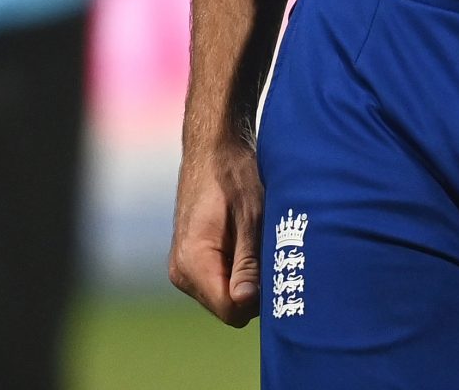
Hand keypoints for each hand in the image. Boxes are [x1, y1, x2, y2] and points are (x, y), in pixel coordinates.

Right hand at [168, 135, 264, 325]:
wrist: (213, 148)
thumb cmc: (235, 174)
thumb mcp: (251, 216)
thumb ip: (248, 261)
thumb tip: (245, 302)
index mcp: (192, 260)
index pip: (231, 310)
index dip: (259, 298)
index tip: (276, 268)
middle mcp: (181, 272)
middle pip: (230, 308)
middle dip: (255, 288)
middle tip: (270, 249)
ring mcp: (184, 269)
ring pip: (228, 297)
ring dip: (249, 278)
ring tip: (257, 240)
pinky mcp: (191, 264)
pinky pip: (222, 283)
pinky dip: (241, 269)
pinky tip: (247, 240)